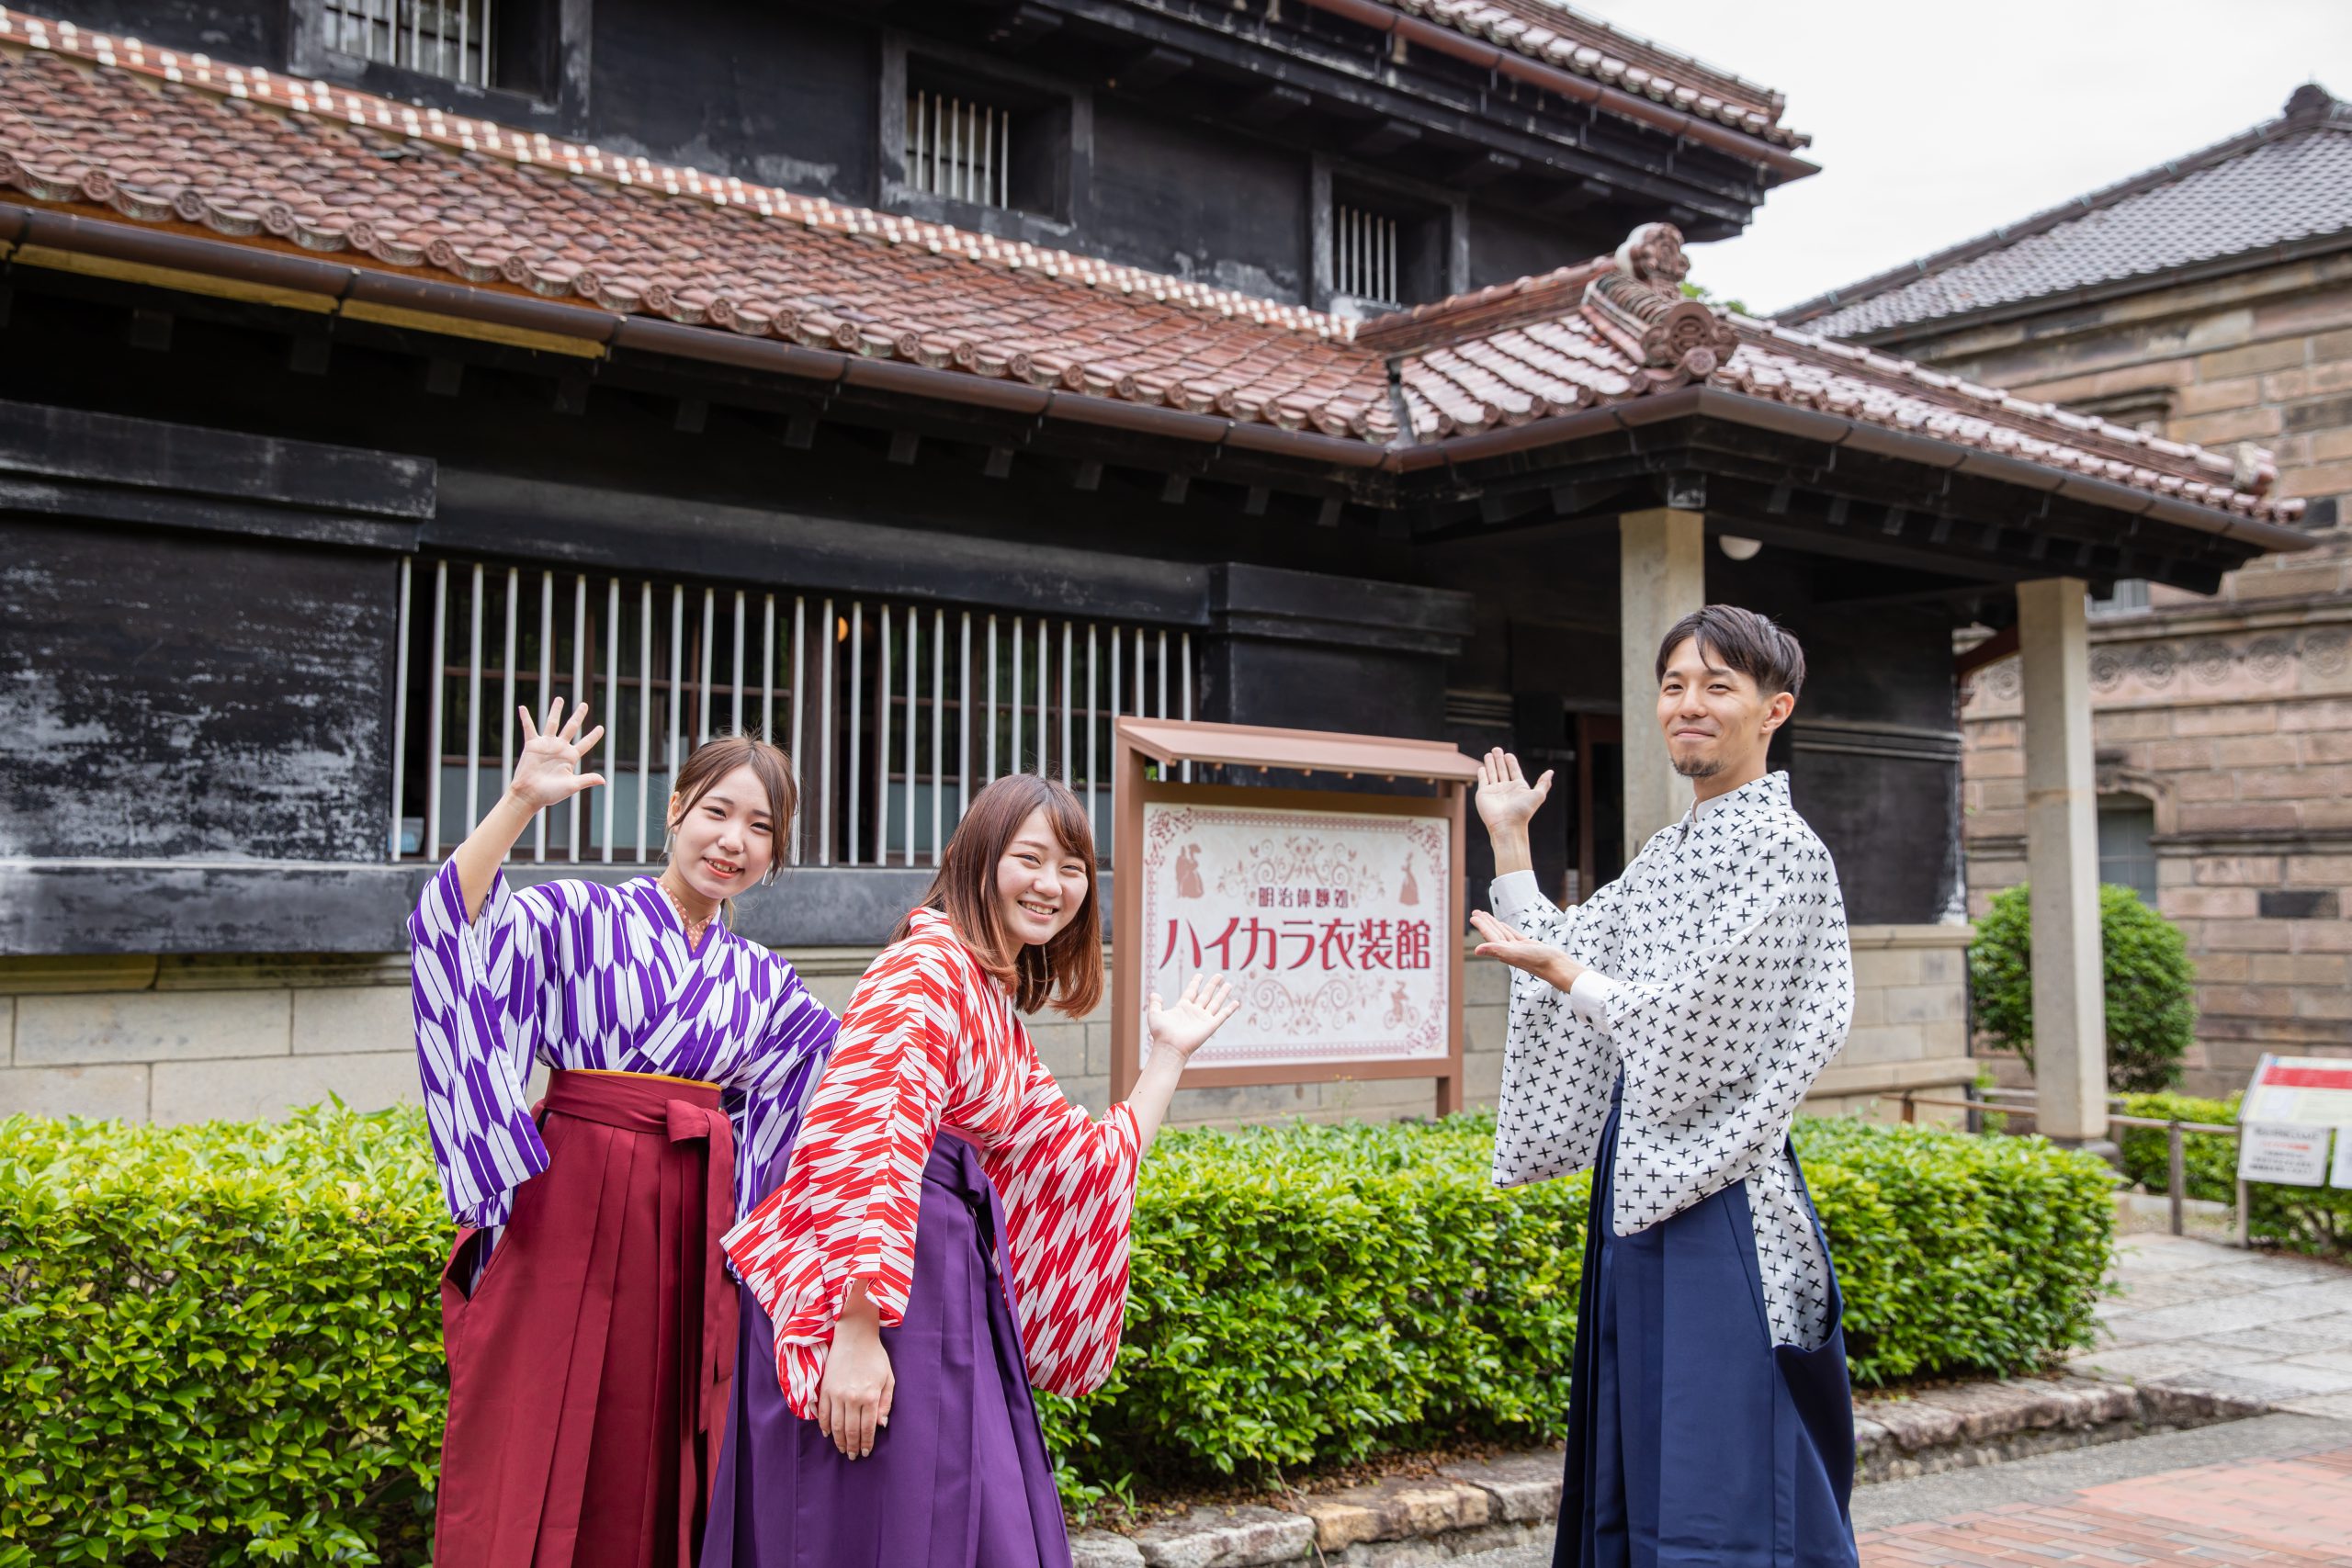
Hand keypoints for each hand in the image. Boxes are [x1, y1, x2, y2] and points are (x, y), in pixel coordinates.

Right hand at [506, 698, 606, 813]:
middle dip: (578, 716)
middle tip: (584, 705)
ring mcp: (546, 745)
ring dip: (555, 710)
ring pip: (553, 723)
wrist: (530, 794)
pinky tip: (522, 707)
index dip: (594, 735)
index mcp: (571, 757)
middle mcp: (559, 748)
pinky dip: (525, 718)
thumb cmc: (550, 793)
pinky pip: (529, 728)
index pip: (585, 743)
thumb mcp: (572, 785)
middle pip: (572, 727)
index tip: (601, 727)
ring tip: (560, 699)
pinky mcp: (532, 745)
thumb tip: (604, 781)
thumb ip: (587, 780)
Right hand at [817, 1286, 892, 1459]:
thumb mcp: (889, 1379)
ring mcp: (837, 1393)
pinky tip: (827, 1434)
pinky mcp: (825, 1389)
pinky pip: (823, 1413)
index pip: (868, 1427)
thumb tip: (881, 1425)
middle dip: (853, 1446)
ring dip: (838, 1440)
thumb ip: (885, 1403)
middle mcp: (852, 1397)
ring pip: (835, 1425)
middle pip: (850, 1430)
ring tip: (842, 1449)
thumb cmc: (875, 1357)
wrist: (855, 1337)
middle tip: (853, 1456)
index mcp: (870, 1396)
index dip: (867, 1442)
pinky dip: (824, 1426)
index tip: (866, 1452)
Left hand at [1146, 973, 1239, 1060]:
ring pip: (1215, 1003)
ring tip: (1229, 984)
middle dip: (1212, 985)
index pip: (1191, 992)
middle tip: (1219, 975)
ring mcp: (1203, 1019)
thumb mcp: (1154, 1014)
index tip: (1200, 975)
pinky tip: (1236, 1003)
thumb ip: (1155, 1003)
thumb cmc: (1161, 1033)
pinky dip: (1230, 1009)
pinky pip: (1222, 1015)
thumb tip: (1155, 994)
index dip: (1195, 983)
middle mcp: (1194, 1012)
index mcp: (1182, 1008)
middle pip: (1206, 995)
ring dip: (1222, 994)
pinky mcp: (1210, 1026)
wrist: (1170, 1046)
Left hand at [1469, 910, 1582, 994]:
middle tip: (1476, 912)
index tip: (1473, 916)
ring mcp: (1518, 948)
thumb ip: (1496, 950)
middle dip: (1485, 923)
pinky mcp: (1528, 946)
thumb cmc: (1538, 961)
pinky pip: (1513, 935)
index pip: (1490, 935)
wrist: (1556, 966)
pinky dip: (1506, 929)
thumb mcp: (1515, 953)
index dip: (1481, 926)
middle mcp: (1509, 950)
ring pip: (1502, 933)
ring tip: (1486, 916)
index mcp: (1504, 951)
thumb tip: (1476, 950)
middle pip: (1493, 933)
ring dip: (1494, 924)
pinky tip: (1502, 925)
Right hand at [1475, 748, 1552, 837]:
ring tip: (1489, 753)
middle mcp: (1506, 788)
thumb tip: (1551, 771)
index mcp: (1518, 787)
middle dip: (1499, 759)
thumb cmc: (1523, 811)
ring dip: (1490, 763)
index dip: (1511, 762)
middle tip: (1496, 748)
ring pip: (1492, 773)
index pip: (1514, 770)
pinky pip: (1483, 781)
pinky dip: (1482, 773)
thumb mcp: (1538, 795)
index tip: (1508, 754)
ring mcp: (1494, 791)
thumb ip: (1544, 783)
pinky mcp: (1484, 793)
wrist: (1507, 825)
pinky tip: (1482, 767)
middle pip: (1502, 770)